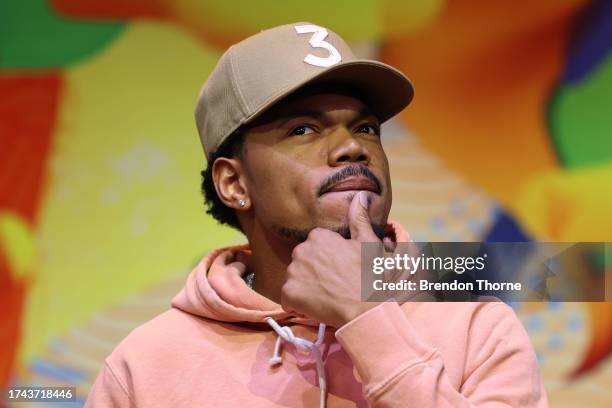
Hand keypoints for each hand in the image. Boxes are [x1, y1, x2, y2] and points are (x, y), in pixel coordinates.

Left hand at [280, 191, 380, 327]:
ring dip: (305, 288)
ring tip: (326, 296)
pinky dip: (298, 305)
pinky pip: (288, 299)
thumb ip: (359, 218)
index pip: (315, 246)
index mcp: (318, 236)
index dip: (327, 259)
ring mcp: (292, 273)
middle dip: (313, 272)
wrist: (366, 309)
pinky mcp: (288, 294)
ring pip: (295, 279)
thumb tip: (361, 196)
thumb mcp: (368, 244)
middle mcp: (300, 250)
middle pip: (302, 261)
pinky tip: (316, 307)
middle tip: (334, 284)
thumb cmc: (370, 276)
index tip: (340, 269)